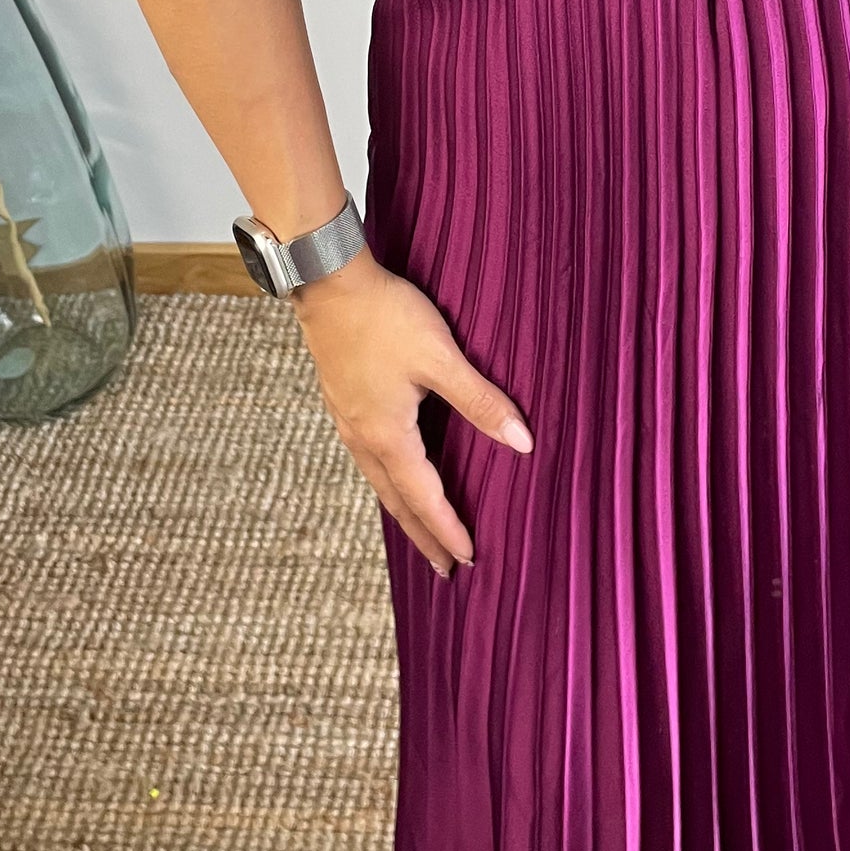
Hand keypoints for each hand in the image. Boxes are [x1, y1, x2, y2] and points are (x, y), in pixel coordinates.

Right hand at [293, 246, 532, 576]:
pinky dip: (387, 482)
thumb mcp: (441, 358)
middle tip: (443, 569)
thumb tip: (522, 442)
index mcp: (387, 435)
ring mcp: (347, 421)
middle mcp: (362, 438)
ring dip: (403, 512)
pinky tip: (395, 474)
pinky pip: (368, 459)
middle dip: (422, 536)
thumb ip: (482, 402)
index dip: (447, 530)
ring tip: (420, 532)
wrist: (327, 281)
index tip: (467, 559)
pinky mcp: (342, 402)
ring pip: (379, 482)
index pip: (423, 499)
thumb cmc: (384, 316)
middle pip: (397, 502)